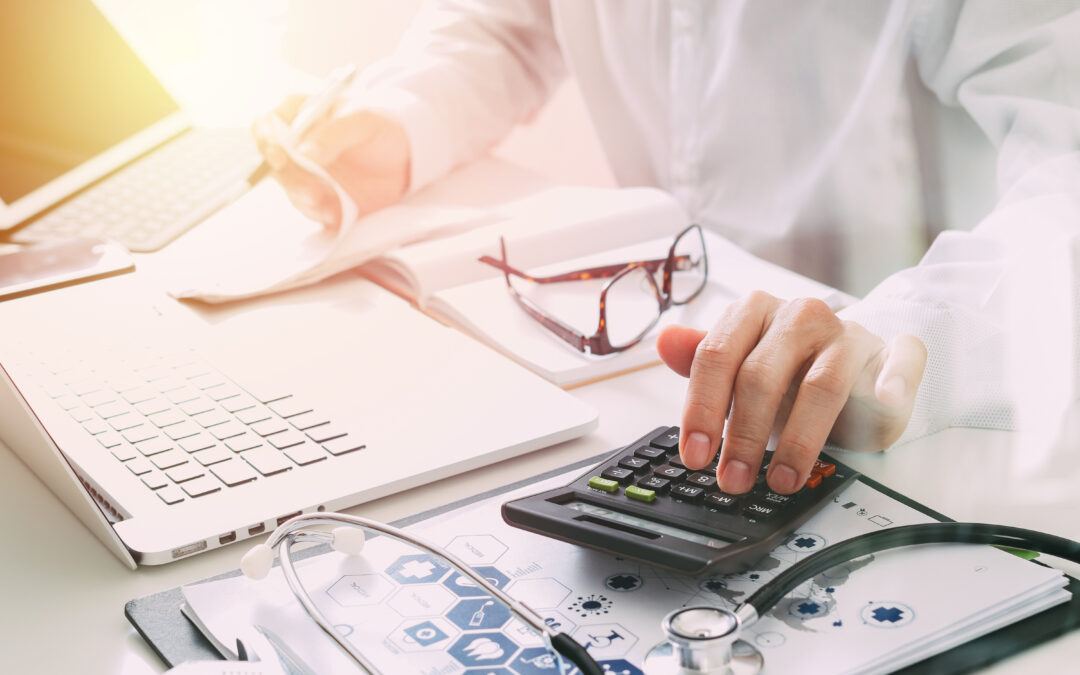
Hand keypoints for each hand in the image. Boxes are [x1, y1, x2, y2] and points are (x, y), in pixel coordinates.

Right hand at [252, 95, 410, 228]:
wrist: (411, 156)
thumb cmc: (385, 127)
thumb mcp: (364, 121)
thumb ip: (334, 133)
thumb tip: (305, 151)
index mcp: (301, 116)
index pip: (268, 125)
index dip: (266, 139)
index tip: (279, 156)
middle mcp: (298, 146)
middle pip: (274, 162)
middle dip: (288, 178)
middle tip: (309, 190)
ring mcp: (308, 174)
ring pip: (291, 188)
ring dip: (302, 198)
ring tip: (321, 204)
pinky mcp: (323, 198)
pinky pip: (312, 209)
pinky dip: (319, 213)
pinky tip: (333, 213)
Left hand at [657, 291, 926, 494]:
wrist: (856, 357)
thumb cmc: (790, 369)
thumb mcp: (742, 365)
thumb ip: (705, 359)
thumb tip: (665, 341)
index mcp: (755, 312)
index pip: (717, 356)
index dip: (702, 410)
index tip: (696, 457)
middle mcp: (801, 316)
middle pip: (763, 375)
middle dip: (743, 435)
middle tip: (733, 480)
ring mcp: (849, 334)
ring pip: (823, 385)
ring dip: (800, 439)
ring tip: (782, 480)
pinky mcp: (893, 353)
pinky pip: (900, 362)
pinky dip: (893, 385)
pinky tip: (882, 406)